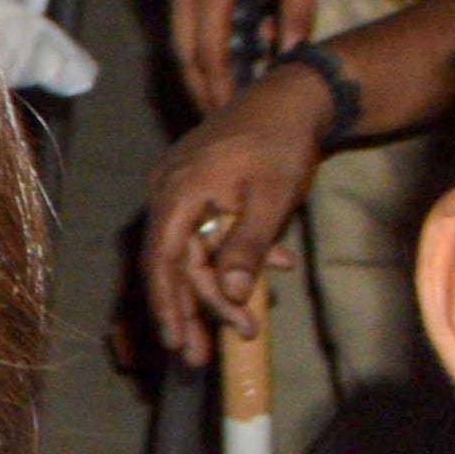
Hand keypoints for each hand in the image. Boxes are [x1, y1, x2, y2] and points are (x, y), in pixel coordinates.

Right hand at [142, 84, 324, 359]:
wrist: (292, 97)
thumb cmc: (282, 144)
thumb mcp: (272, 198)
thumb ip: (249, 247)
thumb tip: (234, 295)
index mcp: (178, 190)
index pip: (162, 258)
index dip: (168, 303)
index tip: (179, 341)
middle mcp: (166, 188)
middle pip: (171, 260)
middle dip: (189, 309)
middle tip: (199, 356)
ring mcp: (177, 186)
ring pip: (188, 249)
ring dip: (214, 287)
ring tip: (239, 325)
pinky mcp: (194, 186)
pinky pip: (201, 231)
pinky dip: (227, 257)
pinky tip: (267, 272)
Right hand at [157, 0, 315, 107]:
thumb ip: (296, 11)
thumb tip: (289, 54)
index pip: (207, 50)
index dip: (216, 86)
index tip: (224, 113)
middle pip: (180, 45)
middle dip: (197, 82)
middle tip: (214, 112)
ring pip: (174, 22)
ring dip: (195, 53)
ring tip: (218, 80)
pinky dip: (194, 21)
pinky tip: (215, 31)